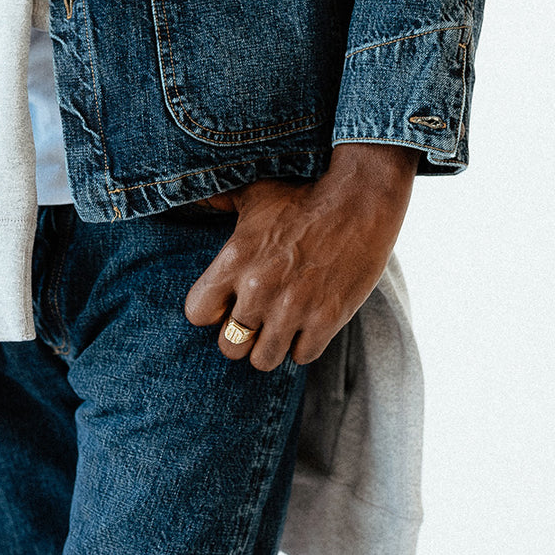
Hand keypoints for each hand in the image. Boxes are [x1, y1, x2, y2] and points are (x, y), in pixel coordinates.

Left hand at [184, 143, 419, 368]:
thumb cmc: (302, 197)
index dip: (210, 311)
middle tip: (256, 321)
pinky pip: (302, 357)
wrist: (359, 201)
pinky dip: (305, 345)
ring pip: (263, 360)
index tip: (225, 304)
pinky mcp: (327, 320)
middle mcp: (258, 289)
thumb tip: (195, 197)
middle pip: (229, 347)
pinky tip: (308, 324)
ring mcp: (293, 308)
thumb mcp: (253, 194)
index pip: (196, 313)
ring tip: (280, 327)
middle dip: (240, 336)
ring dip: (271, 345)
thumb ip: (219, 200)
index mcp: (234, 260)